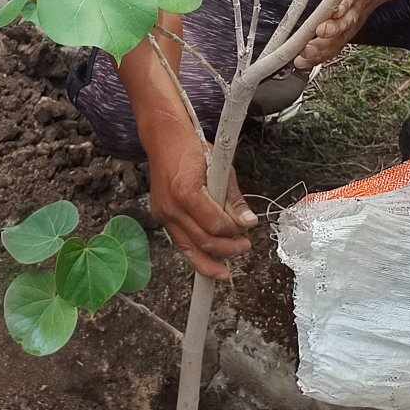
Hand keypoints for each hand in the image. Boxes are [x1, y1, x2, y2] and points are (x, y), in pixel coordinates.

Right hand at [149, 129, 254, 278]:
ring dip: (210, 263)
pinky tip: (209, 263)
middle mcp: (171, 207)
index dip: (234, 232)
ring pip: (188, 249)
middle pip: (203, 241)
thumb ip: (234, 199)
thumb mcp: (221, 168)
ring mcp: (163, 214)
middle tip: (245, 247)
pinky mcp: (160, 217)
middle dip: (227, 250)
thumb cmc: (193, 148)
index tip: (247, 229)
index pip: (216, 225)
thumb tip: (249, 222)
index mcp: (187, 191)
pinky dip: (195, 254)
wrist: (164, 138)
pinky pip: (180, 242)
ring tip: (227, 270)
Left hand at [285, 0, 382, 69]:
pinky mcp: (351, 27)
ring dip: (324, 50)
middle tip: (310, 44)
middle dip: (329, 35)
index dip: (342, 7)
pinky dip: (324, 54)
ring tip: (303, 57)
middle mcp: (360, 2)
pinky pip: (339, 43)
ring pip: (342, 38)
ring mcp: (357, 17)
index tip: (330, 17)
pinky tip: (308, 61)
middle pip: (346, 23)